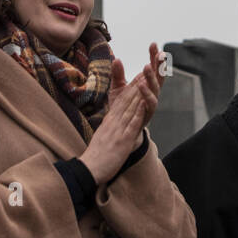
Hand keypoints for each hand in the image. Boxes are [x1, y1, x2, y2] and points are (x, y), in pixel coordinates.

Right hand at [80, 67, 155, 184]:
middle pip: (127, 99)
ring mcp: (118, 130)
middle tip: (148, 68)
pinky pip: (131, 124)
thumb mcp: (102, 135)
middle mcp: (113, 121)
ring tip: (148, 79)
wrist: (88, 169)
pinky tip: (145, 103)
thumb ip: (108, 125)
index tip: (140, 75)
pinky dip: (138, 113)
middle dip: (138, 83)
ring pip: (130, 108)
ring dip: (140, 92)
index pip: (122, 100)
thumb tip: (112, 119)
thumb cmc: (96, 156)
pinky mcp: (122, 140)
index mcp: (110, 120)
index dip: (132, 87)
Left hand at [108, 43, 165, 128]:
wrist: (119, 131)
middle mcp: (151, 93)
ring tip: (146, 66)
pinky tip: (141, 86)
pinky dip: (147, 96)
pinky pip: (150, 105)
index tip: (153, 44)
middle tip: (158, 54)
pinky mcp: (146, 115)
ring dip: (152, 78)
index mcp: (145, 84)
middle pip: (159, 76)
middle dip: (160, 65)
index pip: (153, 67)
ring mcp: (150, 104)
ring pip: (156, 89)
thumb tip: (116, 59)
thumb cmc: (121, 108)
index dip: (154, 56)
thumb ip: (117, 74)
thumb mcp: (116, 88)